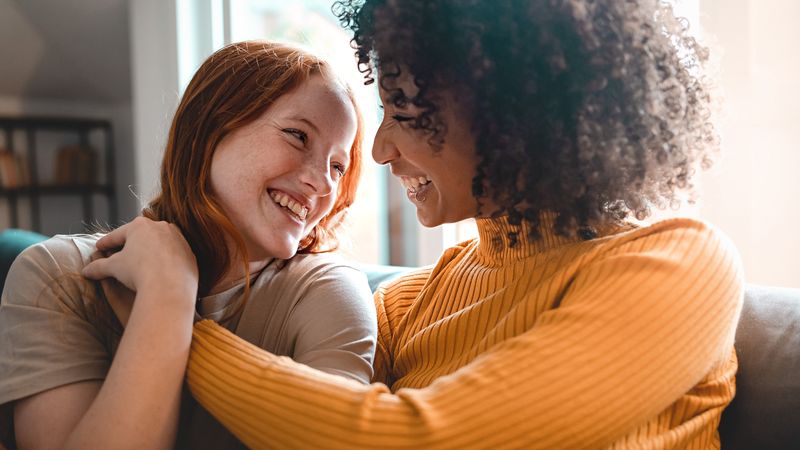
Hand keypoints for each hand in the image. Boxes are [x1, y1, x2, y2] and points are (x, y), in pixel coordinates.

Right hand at [82, 217, 198, 305]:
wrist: (170, 286)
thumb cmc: (139, 272)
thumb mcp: (114, 268)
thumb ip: (99, 267)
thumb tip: (85, 272)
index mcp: (140, 226)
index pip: (118, 235)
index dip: (106, 242)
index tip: (99, 247)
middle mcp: (161, 227)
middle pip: (141, 236)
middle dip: (130, 244)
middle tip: (120, 252)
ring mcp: (178, 238)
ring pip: (160, 244)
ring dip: (150, 251)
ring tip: (141, 261)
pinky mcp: (190, 253)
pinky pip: (174, 255)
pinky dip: (166, 261)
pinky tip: (160, 270)